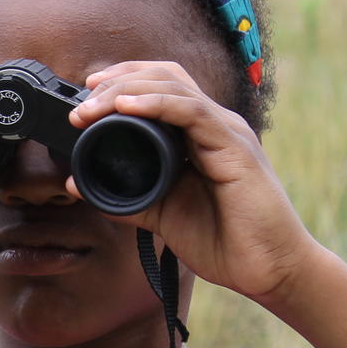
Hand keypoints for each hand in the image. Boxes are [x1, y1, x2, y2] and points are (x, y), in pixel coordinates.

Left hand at [67, 61, 316, 302]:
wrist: (268, 270)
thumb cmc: (224, 241)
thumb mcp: (161, 214)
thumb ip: (125, 198)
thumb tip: (78, 184)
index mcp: (199, 135)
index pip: (162, 86)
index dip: (123, 80)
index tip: (85, 94)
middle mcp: (215, 125)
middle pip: (165, 76)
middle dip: (118, 79)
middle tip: (82, 100)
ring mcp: (227, 133)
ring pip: (175, 87)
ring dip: (127, 90)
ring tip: (92, 106)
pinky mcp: (236, 148)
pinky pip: (193, 112)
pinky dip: (157, 104)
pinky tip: (127, 106)